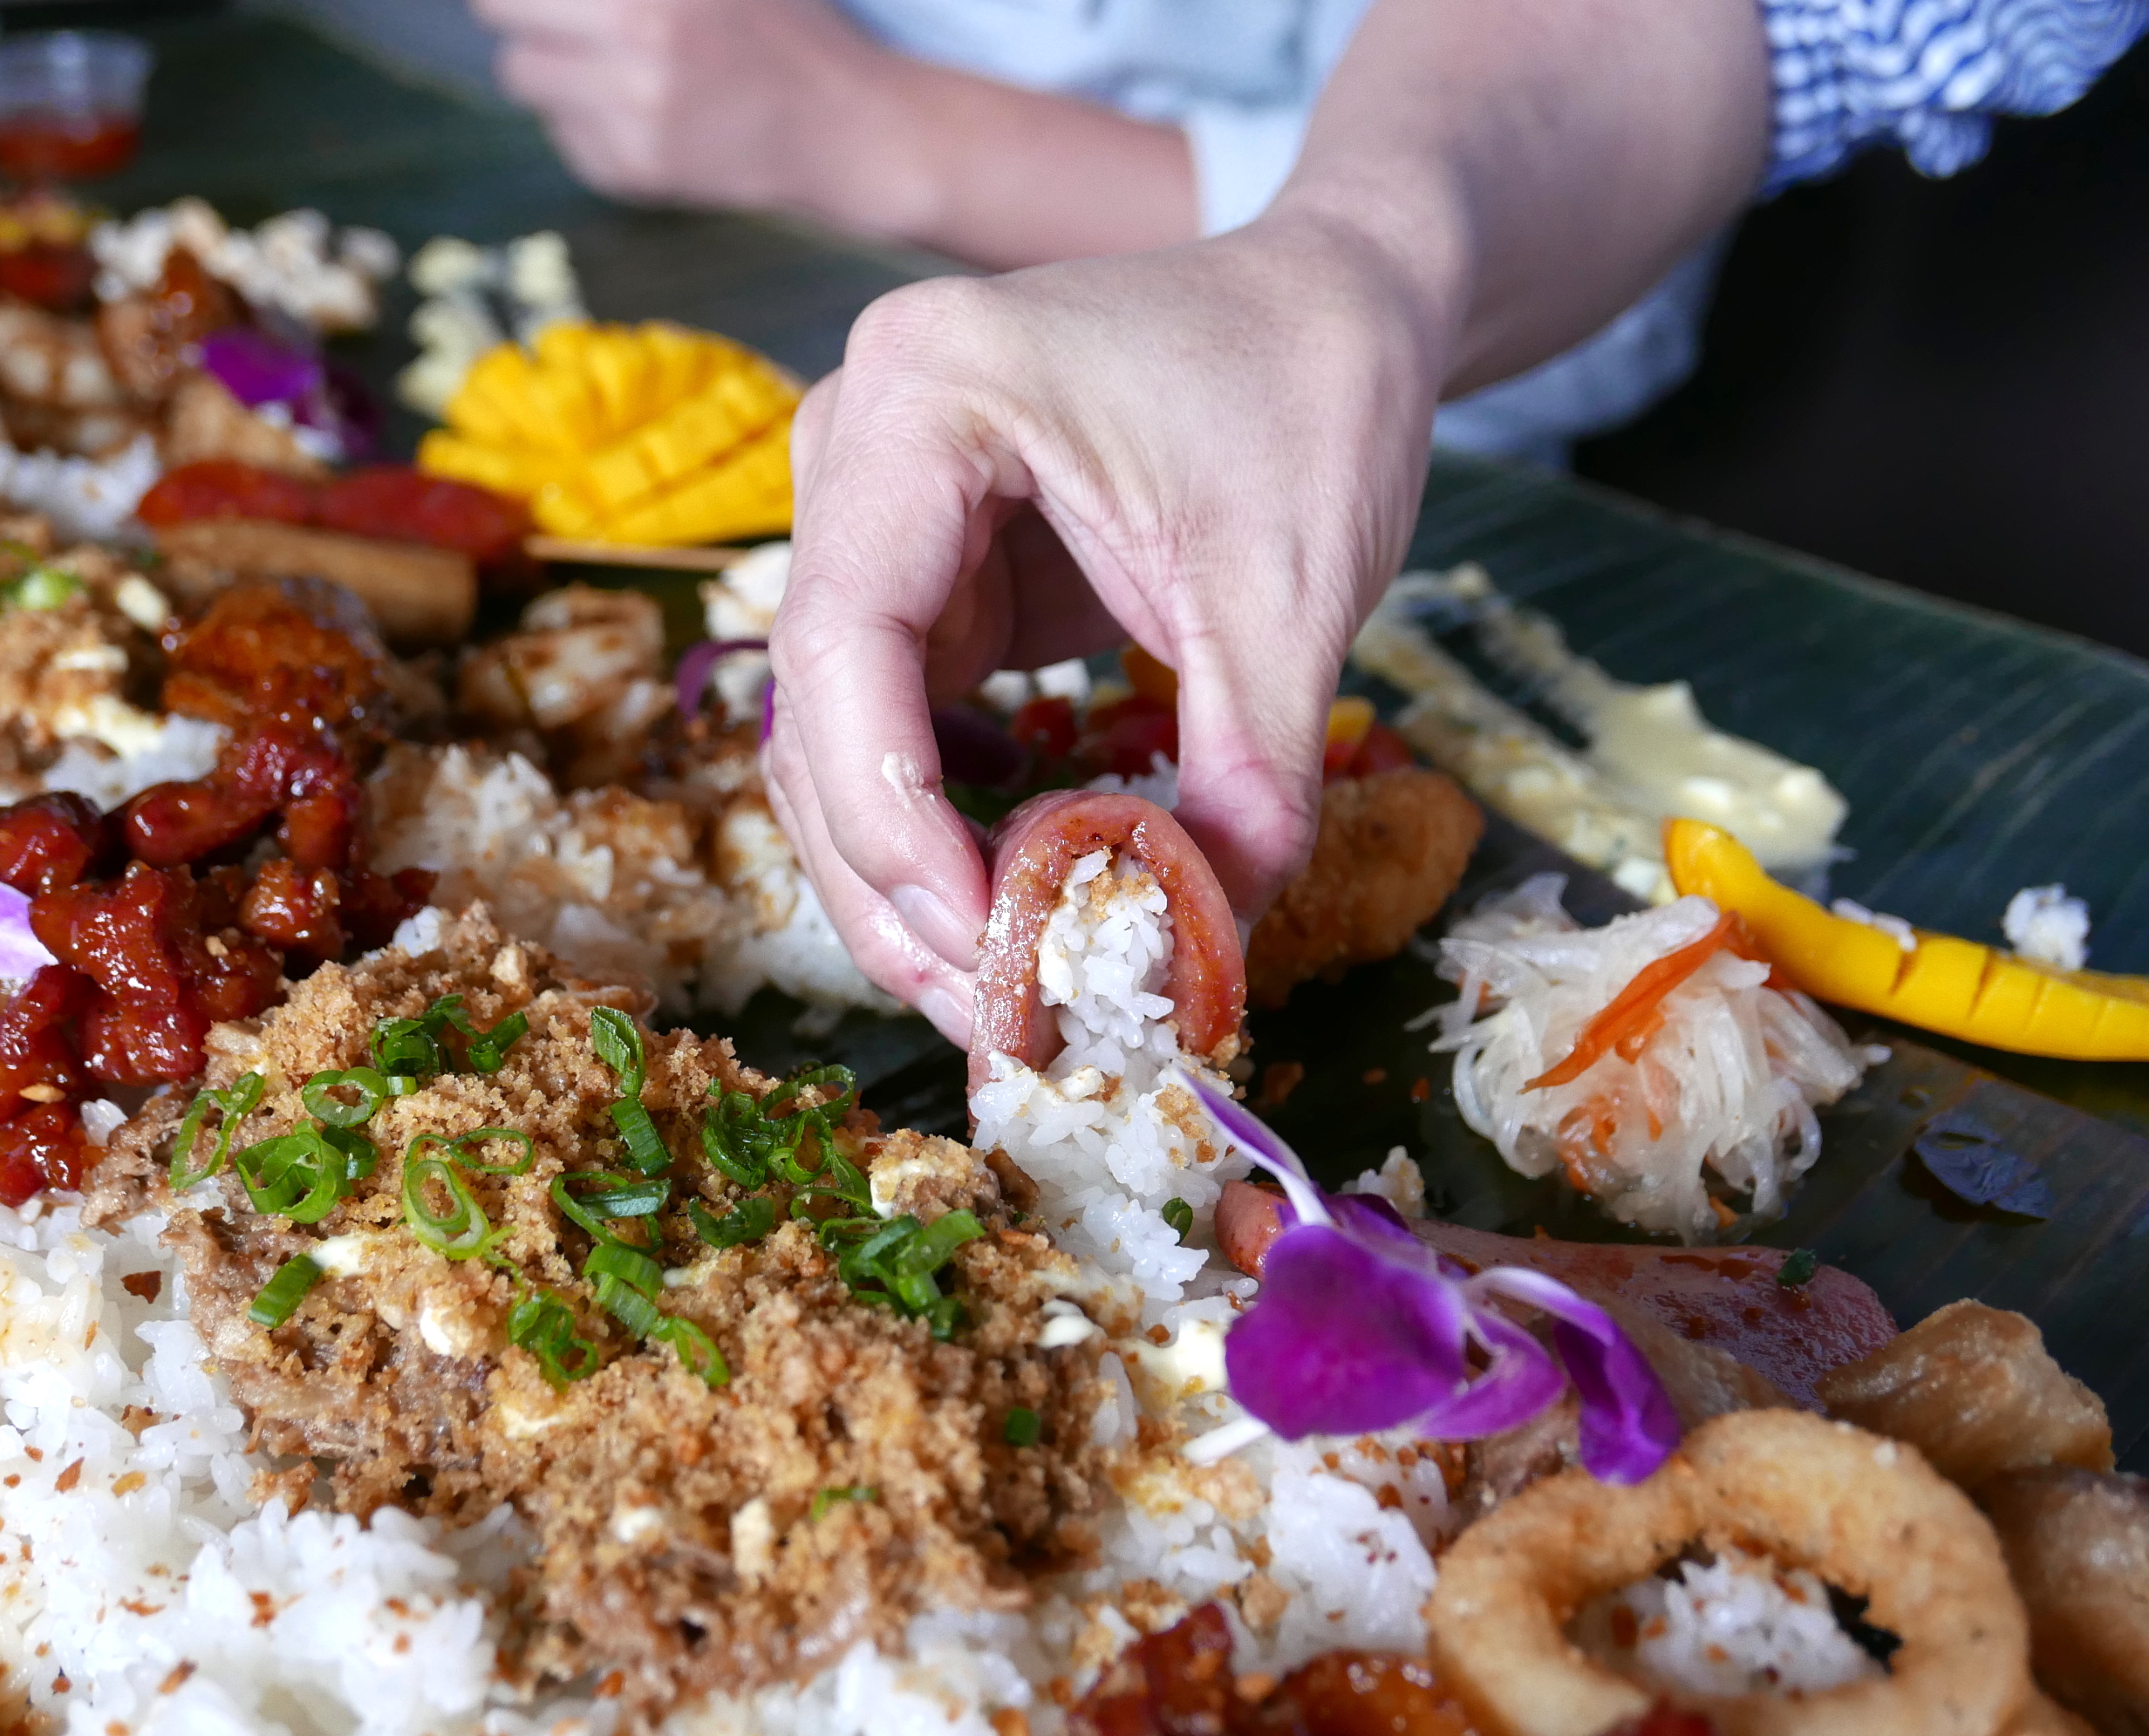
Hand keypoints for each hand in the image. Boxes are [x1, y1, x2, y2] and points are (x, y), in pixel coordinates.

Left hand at [471, 0, 884, 210]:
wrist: (839, 127)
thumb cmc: (777, 27)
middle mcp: (636, 38)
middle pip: (499, 11)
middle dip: (521, 8)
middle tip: (559, 14)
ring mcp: (630, 112)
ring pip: (521, 77)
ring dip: (548, 64)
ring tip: (606, 62)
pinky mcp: (633, 171)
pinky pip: (562, 133)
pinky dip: (585, 119)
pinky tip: (641, 112)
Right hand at [763, 210, 1465, 1042]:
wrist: (1333, 304)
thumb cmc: (1314, 389)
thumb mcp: (1297, 588)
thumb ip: (1247, 776)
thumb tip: (1199, 951)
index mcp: (923, 396)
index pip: (841, 641)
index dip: (890, 817)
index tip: (988, 944)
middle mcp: (855, 449)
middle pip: (815, 713)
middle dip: (896, 886)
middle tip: (999, 1018)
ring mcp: (872, 519)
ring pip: (834, 746)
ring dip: (905, 884)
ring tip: (1009, 997)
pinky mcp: (920, 582)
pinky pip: (896, 735)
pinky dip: (943, 837)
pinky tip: (1011, 918)